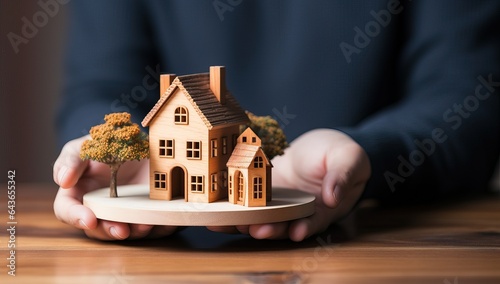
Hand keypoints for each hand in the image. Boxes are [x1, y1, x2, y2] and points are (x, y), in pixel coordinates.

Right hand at [53, 136, 177, 239]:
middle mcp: (101, 208)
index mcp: (79, 193)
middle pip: (98, 230)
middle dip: (109, 231)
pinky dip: (160, 226)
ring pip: (127, 232)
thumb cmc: (107, 144)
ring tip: (145, 225)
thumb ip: (71, 159)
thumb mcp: (87, 145)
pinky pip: (154, 227)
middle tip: (121, 230)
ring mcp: (125, 213)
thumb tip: (63, 181)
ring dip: (135, 232)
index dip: (75, 217)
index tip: (89, 219)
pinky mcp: (148, 213)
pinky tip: (165, 222)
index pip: (68, 211)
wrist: (141, 141)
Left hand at [208, 129, 370, 240]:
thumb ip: (343, 175)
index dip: (306, 227)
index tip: (297, 232)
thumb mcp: (349, 157)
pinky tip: (216, 215)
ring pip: (262, 218)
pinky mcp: (263, 194)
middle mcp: (299, 211)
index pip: (315, 220)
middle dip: (270, 229)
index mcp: (323, 207)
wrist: (319, 145)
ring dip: (247, 223)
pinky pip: (248, 204)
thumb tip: (333, 197)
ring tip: (231, 223)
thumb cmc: (339, 152)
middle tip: (257, 230)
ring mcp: (279, 204)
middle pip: (284, 225)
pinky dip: (233, 212)